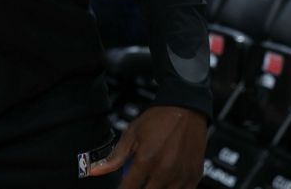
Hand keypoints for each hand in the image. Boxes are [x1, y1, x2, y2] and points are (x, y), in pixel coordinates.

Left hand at [87, 105, 205, 188]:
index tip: (121, 188)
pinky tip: (164, 182)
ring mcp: (182, 176)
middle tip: (135, 182)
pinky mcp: (195, 177)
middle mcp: (165, 171)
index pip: (129, 188)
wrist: (186, 109)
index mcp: (147, 160)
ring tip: (149, 180)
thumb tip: (95, 171)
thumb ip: (115, 157)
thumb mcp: (131, 134)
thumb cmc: (158, 120)